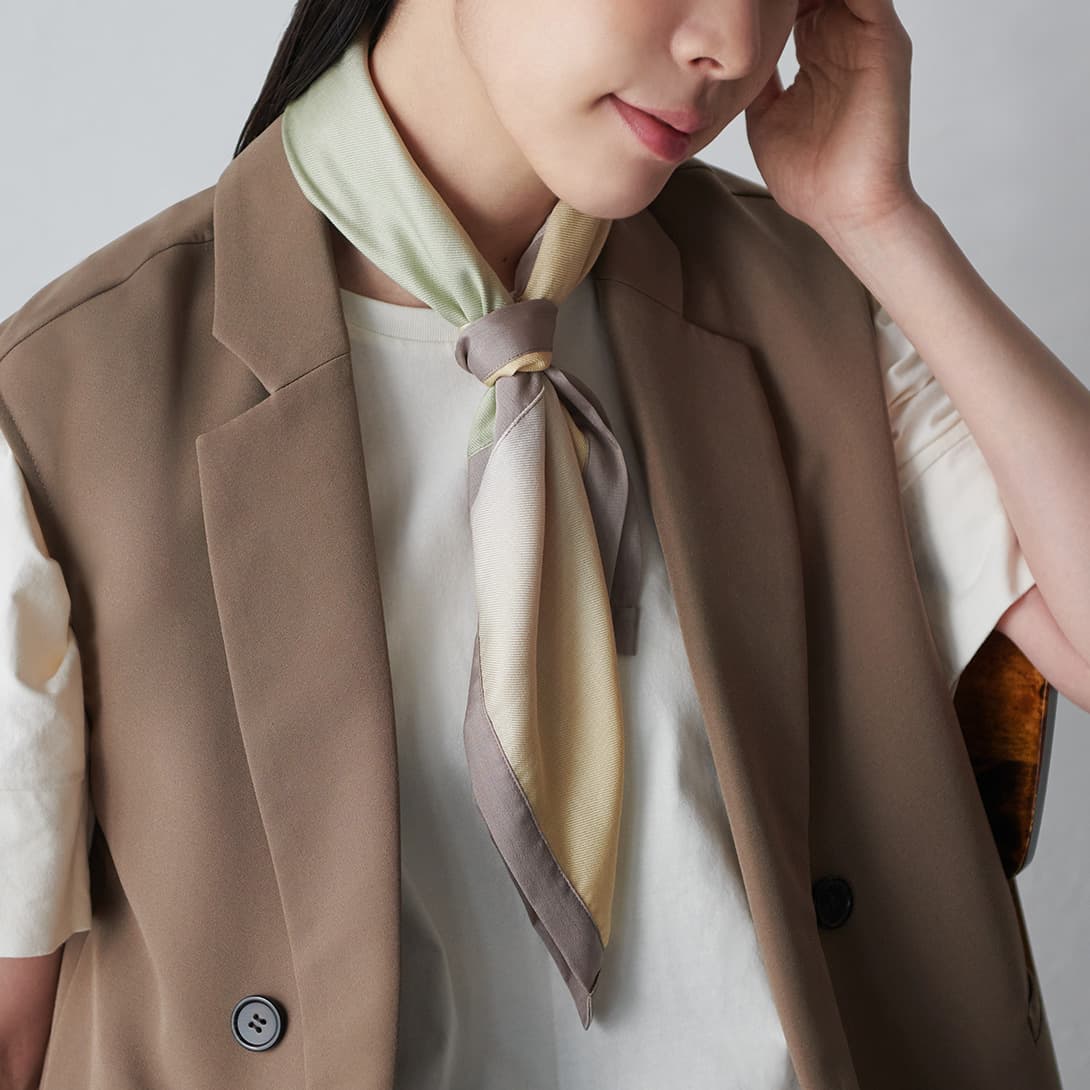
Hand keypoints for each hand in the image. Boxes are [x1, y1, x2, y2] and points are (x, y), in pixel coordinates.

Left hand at [744, 0, 920, 243]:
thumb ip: (758, 83)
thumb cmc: (810, 180)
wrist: (847, 209)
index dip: (770, 6)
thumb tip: (736, 59)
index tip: (738, 7)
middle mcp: (844, 40)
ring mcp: (865, 38)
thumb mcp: (765, 121)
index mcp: (818, 56)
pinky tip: (793, 0)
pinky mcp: (884, 41)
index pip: (795, 4)